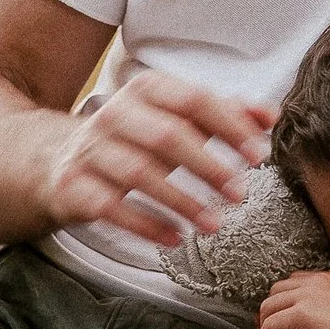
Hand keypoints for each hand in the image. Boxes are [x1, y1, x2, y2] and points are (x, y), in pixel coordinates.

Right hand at [46, 69, 274, 247]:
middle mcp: (115, 113)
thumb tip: (270, 116)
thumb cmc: (135, 138)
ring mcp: (90, 149)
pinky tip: (175, 238)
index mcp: (146, 90)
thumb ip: (223, 115)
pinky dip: (146, 224)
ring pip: (139, 173)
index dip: (229, 126)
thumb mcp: (176, 119)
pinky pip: (111, 207)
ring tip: (214, 224)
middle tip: (240, 192)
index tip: (258, 154)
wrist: (59, 159)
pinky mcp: (73, 185)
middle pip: (167, 135)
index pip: (193, 100)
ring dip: (182, 201)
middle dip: (208, 166)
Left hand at [258, 270, 329, 328]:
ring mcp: (309, 295)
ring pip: (268, 307)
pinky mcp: (302, 314)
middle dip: (274, 316)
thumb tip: (301, 325)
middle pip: (276, 292)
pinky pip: (269, 326)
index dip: (287, 307)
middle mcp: (318, 281)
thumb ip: (326, 309)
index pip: (295, 283)